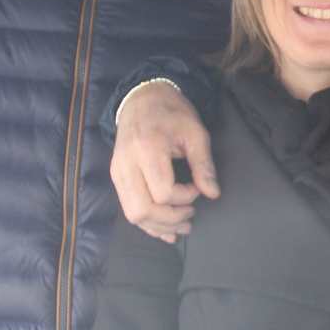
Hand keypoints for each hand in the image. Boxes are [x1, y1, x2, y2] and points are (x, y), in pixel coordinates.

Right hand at [108, 81, 218, 241]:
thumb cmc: (171, 113)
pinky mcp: (116, 178)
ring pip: (133, 215)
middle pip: (143, 210)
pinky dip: (147, 223)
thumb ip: (203, 165)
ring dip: (159, 226)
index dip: (185, 197)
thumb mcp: (195, 132)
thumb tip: (213, 193)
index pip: (163, 192)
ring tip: (183, 226)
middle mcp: (126, 164)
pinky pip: (128, 209)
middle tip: (191, 213)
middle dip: (170, 219)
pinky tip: (165, 229)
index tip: (197, 187)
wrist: (142, 100)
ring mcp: (118, 172)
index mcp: (147, 149)